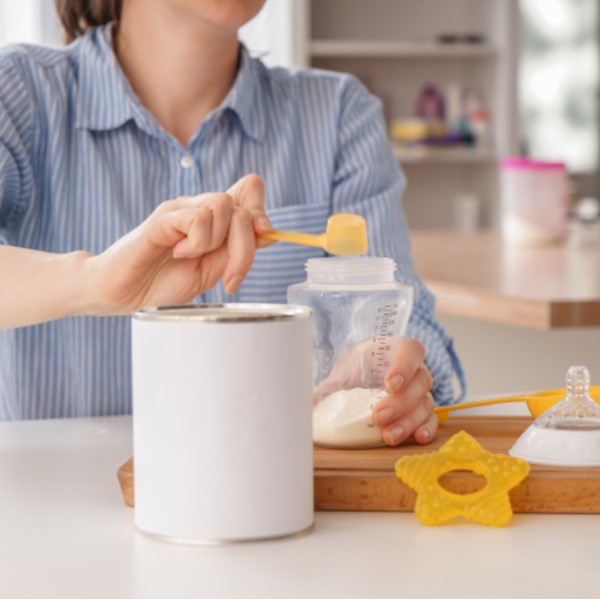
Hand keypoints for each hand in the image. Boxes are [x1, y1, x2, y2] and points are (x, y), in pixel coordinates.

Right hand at [85, 174, 271, 314]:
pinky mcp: (162, 218)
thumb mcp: (213, 270)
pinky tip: (177, 252)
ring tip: (190, 256)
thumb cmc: (163, 281)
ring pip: (223, 206)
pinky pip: (197, 218)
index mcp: (214, 218)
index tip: (258, 244)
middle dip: (246, 250)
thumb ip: (237, 249)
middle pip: (243, 207)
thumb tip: (268, 231)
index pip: (250, 188)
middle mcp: (198, 207)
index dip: (261, 214)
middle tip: (229, 277)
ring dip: (215, 243)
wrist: (124, 294)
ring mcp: (179, 209)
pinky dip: (196, 243)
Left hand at [313, 337, 436, 446]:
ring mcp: (421, 391)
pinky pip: (431, 420)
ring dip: (408, 421)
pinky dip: (426, 429)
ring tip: (388, 436)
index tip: (389, 384)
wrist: (357, 382)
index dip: (404, 366)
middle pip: (420, 382)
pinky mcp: (422, 412)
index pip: (411, 351)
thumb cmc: (353, 371)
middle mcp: (414, 369)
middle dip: (400, 402)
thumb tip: (305, 399)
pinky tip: (417, 438)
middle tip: (378, 415)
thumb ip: (328, 384)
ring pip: (425, 404)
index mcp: (396, 350)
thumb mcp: (340, 372)